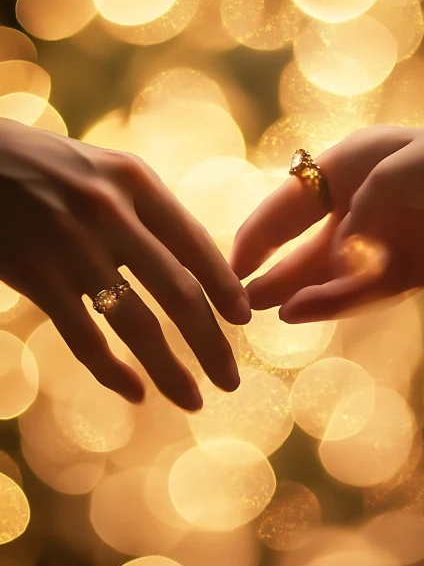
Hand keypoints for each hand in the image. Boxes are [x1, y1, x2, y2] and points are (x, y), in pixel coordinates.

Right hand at [0, 118, 250, 408]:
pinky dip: (111, 371)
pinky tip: (134, 391)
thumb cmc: (44, 165)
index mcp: (134, 180)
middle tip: (232, 380)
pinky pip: (84, 337)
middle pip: (178, 292)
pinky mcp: (36, 276)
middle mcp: (110, 211)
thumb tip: (194, 264)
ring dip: (170, 369)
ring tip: (194, 400)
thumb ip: (146, 208)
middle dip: (212, 343)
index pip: (195, 244)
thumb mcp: (103, 169)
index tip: (245, 319)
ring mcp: (71, 246)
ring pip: (136, 324)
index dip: (226, 287)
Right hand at [231, 126, 423, 321]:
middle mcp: (366, 199)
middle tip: (237, 295)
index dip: (260, 228)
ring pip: (332, 269)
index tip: (231, 259)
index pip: (294, 198)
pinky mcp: (414, 268)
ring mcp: (390, 237)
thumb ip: (358, 215)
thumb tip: (336, 259)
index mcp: (357, 161)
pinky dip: (335, 299)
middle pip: (307, 238)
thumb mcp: (401, 173)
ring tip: (262, 310)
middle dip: (273, 265)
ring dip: (298, 287)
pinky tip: (303, 311)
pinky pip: (366, 288)